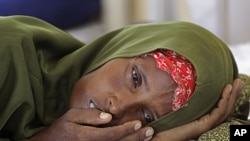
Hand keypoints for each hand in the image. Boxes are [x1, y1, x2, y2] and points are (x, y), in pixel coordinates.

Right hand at [30, 108, 153, 140]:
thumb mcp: (71, 116)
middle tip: (150, 131)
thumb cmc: (62, 128)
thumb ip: (90, 116)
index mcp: (87, 137)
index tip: (139, 123)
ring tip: (147, 137)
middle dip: (136, 138)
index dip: (126, 129)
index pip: (112, 134)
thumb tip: (108, 117)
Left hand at [152, 78, 243, 140]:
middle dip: (233, 93)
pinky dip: (223, 101)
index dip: (226, 95)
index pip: (219, 107)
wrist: (160, 136)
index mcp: (203, 118)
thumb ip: (182, 99)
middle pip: (225, 107)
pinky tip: (226, 90)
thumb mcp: (177, 108)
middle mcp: (207, 122)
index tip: (229, 82)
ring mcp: (206, 124)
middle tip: (239, 80)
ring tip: (237, 82)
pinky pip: (217, 113)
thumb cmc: (166, 123)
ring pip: (225, 109)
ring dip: (232, 95)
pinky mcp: (203, 126)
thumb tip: (181, 83)